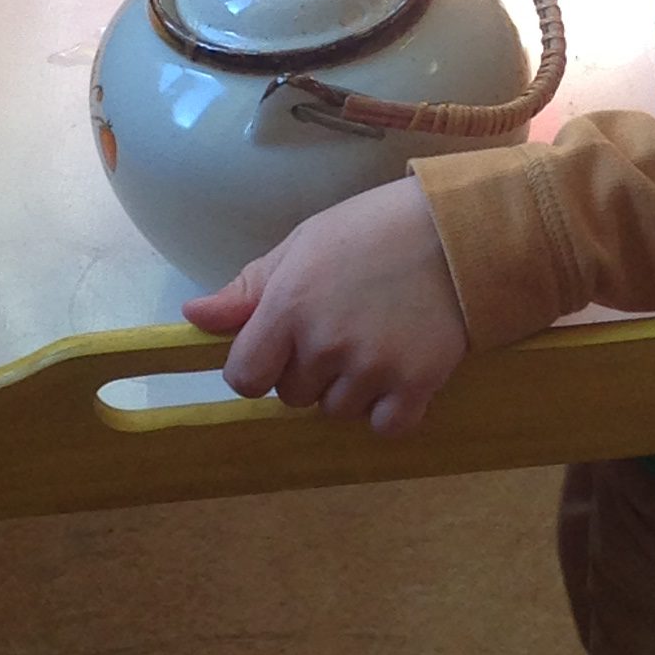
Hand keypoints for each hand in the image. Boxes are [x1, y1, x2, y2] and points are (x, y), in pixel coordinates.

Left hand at [185, 178, 469, 434]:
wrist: (460, 229)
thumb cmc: (375, 228)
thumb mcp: (304, 244)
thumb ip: (248, 288)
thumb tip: (194, 317)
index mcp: (288, 306)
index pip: (244, 378)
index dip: (259, 368)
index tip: (282, 350)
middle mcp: (324, 343)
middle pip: (293, 396)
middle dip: (310, 372)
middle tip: (345, 329)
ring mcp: (372, 367)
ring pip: (338, 411)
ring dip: (351, 389)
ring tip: (378, 341)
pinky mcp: (418, 382)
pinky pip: (385, 426)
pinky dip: (390, 409)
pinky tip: (401, 373)